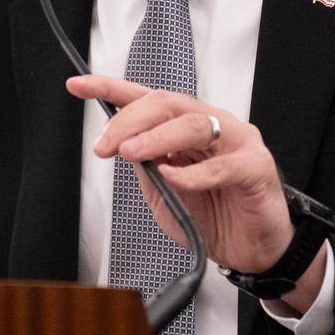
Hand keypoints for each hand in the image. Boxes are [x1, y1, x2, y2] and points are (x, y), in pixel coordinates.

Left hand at [68, 74, 300, 278]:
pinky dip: (193, 173)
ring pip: (194, 124)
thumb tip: (119, 145)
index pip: (146, 99)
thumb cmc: (214, 217)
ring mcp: (237, 142)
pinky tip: (172, 177)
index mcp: (187, 127)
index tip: (78, 86)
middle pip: (167, 104)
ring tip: (131, 153)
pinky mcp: (256, 167)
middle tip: (105, 146)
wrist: (253, 248)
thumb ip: (146, 166)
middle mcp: (213, 125)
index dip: (110, 89)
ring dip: (156, 138)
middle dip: (128, 121)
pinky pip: (222, 166)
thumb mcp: (164, 192)